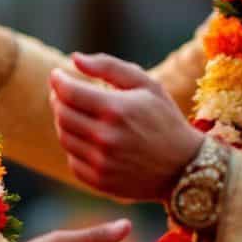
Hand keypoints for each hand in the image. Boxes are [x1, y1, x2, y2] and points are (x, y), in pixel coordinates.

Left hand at [49, 53, 205, 201]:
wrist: (184, 167)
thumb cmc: (165, 119)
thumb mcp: (146, 84)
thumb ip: (108, 67)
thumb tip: (75, 59)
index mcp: (116, 110)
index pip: (68, 93)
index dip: (58, 81)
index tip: (57, 75)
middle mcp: (105, 138)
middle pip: (62, 115)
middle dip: (58, 100)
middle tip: (64, 93)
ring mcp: (101, 163)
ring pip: (64, 138)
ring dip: (64, 122)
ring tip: (77, 114)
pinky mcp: (100, 182)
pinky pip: (72, 161)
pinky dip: (75, 147)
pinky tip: (88, 138)